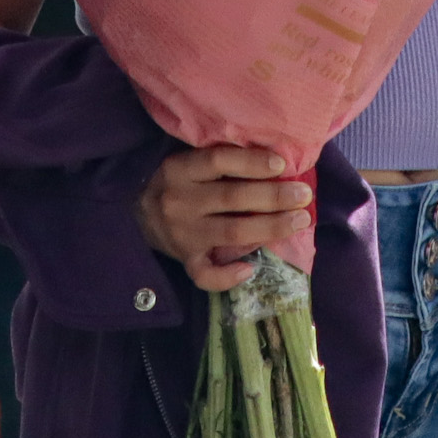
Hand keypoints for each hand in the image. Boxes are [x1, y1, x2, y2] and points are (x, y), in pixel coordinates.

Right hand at [135, 147, 310, 291]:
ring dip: (270, 227)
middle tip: (303, 195)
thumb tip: (275, 161)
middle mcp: (179, 201)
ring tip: (300, 220)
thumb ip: (219, 161)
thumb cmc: (174, 182)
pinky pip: (205, 275)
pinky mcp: (183, 259)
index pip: (218, 161)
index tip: (282, 164)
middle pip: (233, 198)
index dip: (251, 162)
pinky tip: (251, 269)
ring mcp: (181, 233)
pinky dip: (228, 276)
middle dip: (274, 196)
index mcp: (180, 169)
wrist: (133, 213)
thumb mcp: (186, 161)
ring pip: (231, 232)